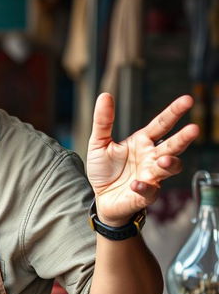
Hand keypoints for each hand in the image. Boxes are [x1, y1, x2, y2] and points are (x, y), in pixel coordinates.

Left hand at [87, 93, 198, 225]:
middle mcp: (152, 157)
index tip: (187, 100)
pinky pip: (150, 190)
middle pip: (173, 145)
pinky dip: (144, 187)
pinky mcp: (145, 195)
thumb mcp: (99, 143)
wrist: (100, 198)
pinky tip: (136, 184)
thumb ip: (103, 121)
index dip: (174, 112)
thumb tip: (105, 95)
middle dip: (184, 138)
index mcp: (143, 142)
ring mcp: (152, 176)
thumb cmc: (104, 170)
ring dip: (169, 164)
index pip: (161, 124)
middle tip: (194, 129)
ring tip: (163, 160)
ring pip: (170, 168)